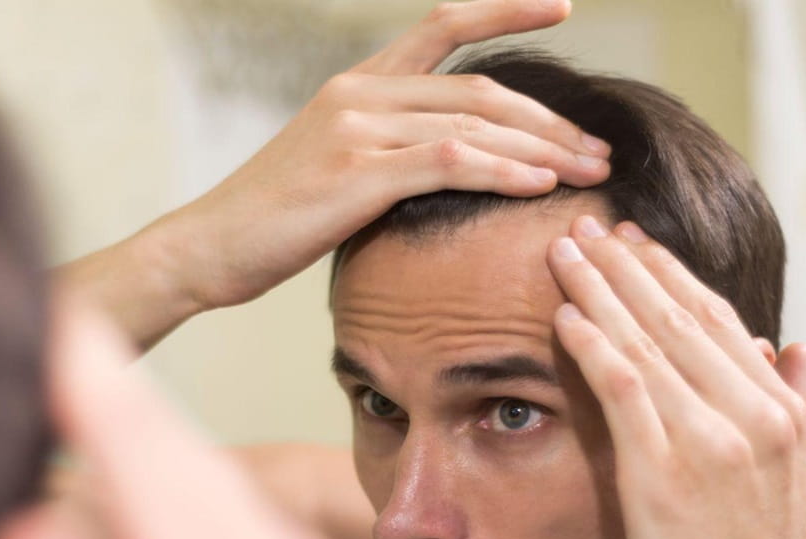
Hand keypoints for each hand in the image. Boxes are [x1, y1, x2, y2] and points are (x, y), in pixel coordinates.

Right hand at [0, 306, 361, 538]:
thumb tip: (31, 530)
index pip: (143, 448)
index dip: (84, 375)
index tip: (42, 308)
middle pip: (173, 442)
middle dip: (106, 382)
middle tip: (47, 326)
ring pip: (200, 464)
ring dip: (138, 422)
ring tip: (77, 373)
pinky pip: (224, 500)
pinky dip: (169, 469)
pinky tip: (134, 470)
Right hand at [69, 0, 610, 349]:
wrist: (208, 248)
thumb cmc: (272, 219)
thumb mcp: (332, 167)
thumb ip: (387, 151)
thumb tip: (447, 166)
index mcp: (357, 83)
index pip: (442, 25)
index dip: (504, 10)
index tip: (561, 8)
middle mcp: (360, 93)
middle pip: (480, 90)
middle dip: (550, 120)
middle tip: (597, 148)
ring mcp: (357, 129)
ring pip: (473, 125)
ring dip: (541, 150)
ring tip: (588, 172)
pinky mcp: (356, 174)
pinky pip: (447, 163)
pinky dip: (501, 172)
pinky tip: (539, 186)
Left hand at [546, 216, 805, 538]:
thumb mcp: (805, 485)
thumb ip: (797, 409)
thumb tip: (791, 346)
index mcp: (781, 414)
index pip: (718, 323)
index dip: (672, 277)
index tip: (637, 245)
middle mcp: (751, 414)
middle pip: (679, 317)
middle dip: (628, 265)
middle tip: (588, 224)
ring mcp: (709, 439)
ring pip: (648, 340)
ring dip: (601, 288)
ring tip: (564, 249)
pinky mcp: (664, 470)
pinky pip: (623, 387)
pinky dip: (592, 342)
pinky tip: (563, 312)